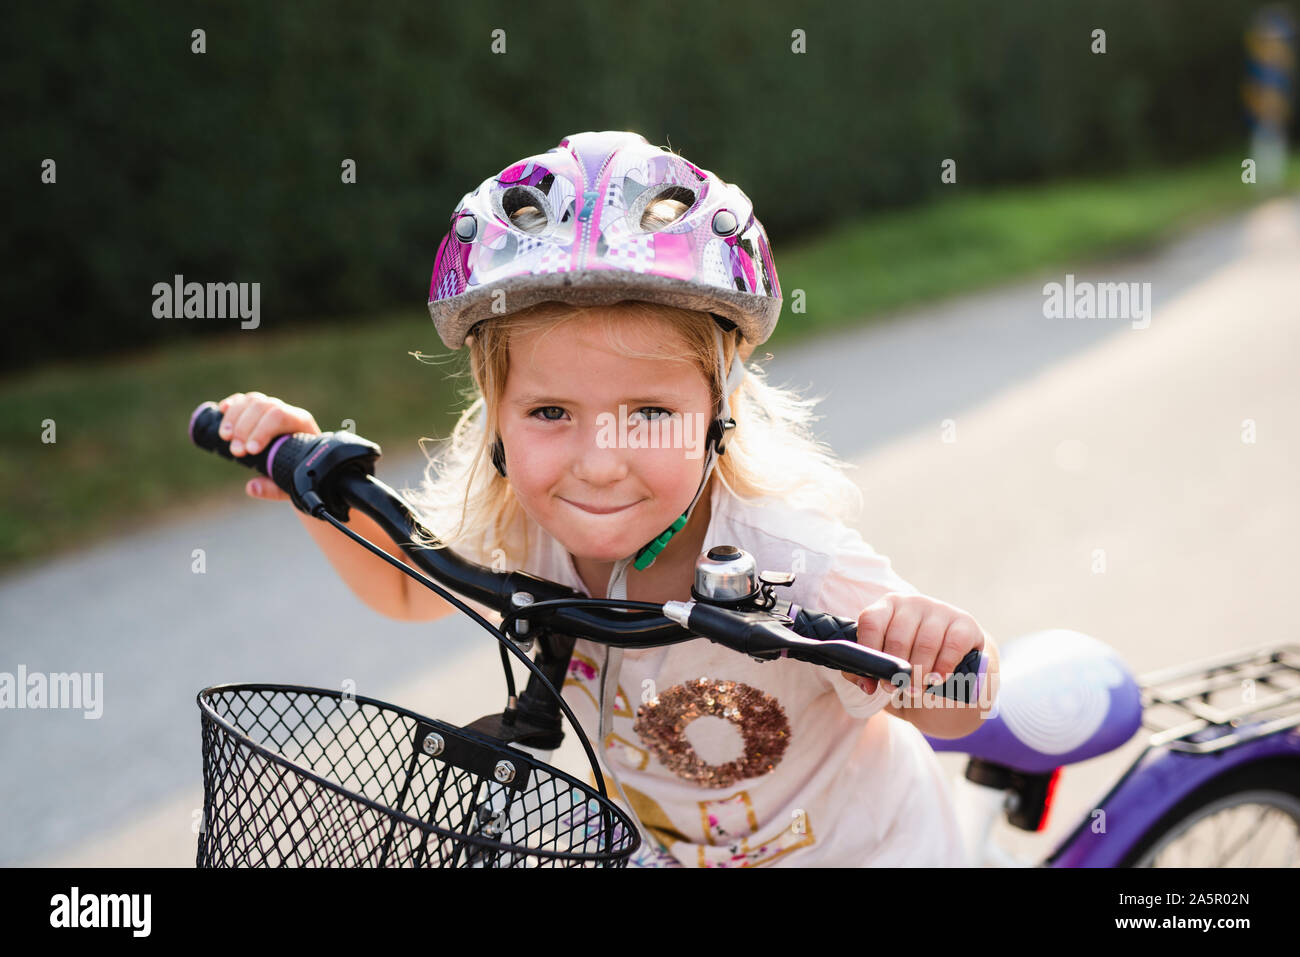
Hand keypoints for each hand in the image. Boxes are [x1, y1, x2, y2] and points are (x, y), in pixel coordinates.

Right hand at [217, 391, 320, 501]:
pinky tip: (222, 410)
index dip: (262, 431)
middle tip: (236, 451)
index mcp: (301, 424)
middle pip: (263, 407)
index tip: (250, 451)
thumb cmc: (299, 473)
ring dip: (235, 416)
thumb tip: (252, 487)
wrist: (306, 466)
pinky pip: (245, 400)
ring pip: (253, 401)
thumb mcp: (290, 484)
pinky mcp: (258, 410)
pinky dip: (233, 403)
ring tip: (225, 437)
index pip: (280, 416)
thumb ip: (274, 489)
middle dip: (245, 428)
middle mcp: (287, 413)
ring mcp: (272, 409)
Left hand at [842, 593, 986, 698]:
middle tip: (897, 688)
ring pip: (925, 643)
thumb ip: (867, 671)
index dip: (869, 652)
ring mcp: (940, 610)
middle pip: (898, 638)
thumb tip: (866, 685)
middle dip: (896, 670)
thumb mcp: (886, 661)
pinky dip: (944, 666)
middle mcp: (912, 603)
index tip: (873, 679)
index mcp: (887, 607)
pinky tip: (938, 680)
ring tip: (916, 690)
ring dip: (919, 673)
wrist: (951, 658)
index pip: (871, 622)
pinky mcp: (964, 622)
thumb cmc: (909, 658)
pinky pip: (953, 645)